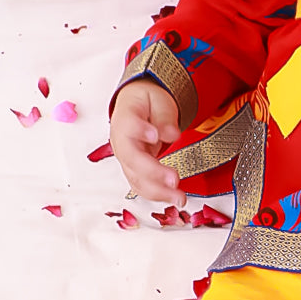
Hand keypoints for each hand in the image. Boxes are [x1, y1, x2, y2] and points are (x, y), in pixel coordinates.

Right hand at [109, 80, 185, 205]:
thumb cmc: (147, 103)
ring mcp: (126, 159)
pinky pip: (142, 186)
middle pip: (132, 159)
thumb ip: (164, 117)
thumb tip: (171, 134)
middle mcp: (121, 142)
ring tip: (179, 198)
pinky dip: (158, 195)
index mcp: (125, 119)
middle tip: (174, 179)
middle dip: (153, 172)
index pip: (127, 125)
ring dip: (158, 191)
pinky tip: (174, 199)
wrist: (137, 107)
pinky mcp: (134, 170)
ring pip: (136, 178)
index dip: (139, 131)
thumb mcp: (158, 100)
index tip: (155, 135)